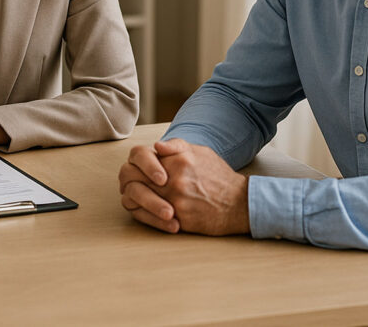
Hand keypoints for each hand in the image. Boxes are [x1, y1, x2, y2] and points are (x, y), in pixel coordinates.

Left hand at [120, 139, 249, 235]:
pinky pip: (147, 218)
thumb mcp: (200, 152)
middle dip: (127, 180)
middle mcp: (173, 180)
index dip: (134, 162)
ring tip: (137, 198)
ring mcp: (174, 201)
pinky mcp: (177, 221)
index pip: (138, 157)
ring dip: (132, 197)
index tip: (140, 168)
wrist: (239, 204)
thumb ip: (176, 146)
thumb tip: (156, 145)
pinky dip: (142, 214)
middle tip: (132, 183)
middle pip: (130, 177)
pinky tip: (147, 212)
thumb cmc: (218, 177)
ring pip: (134, 198)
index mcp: (177, 161)